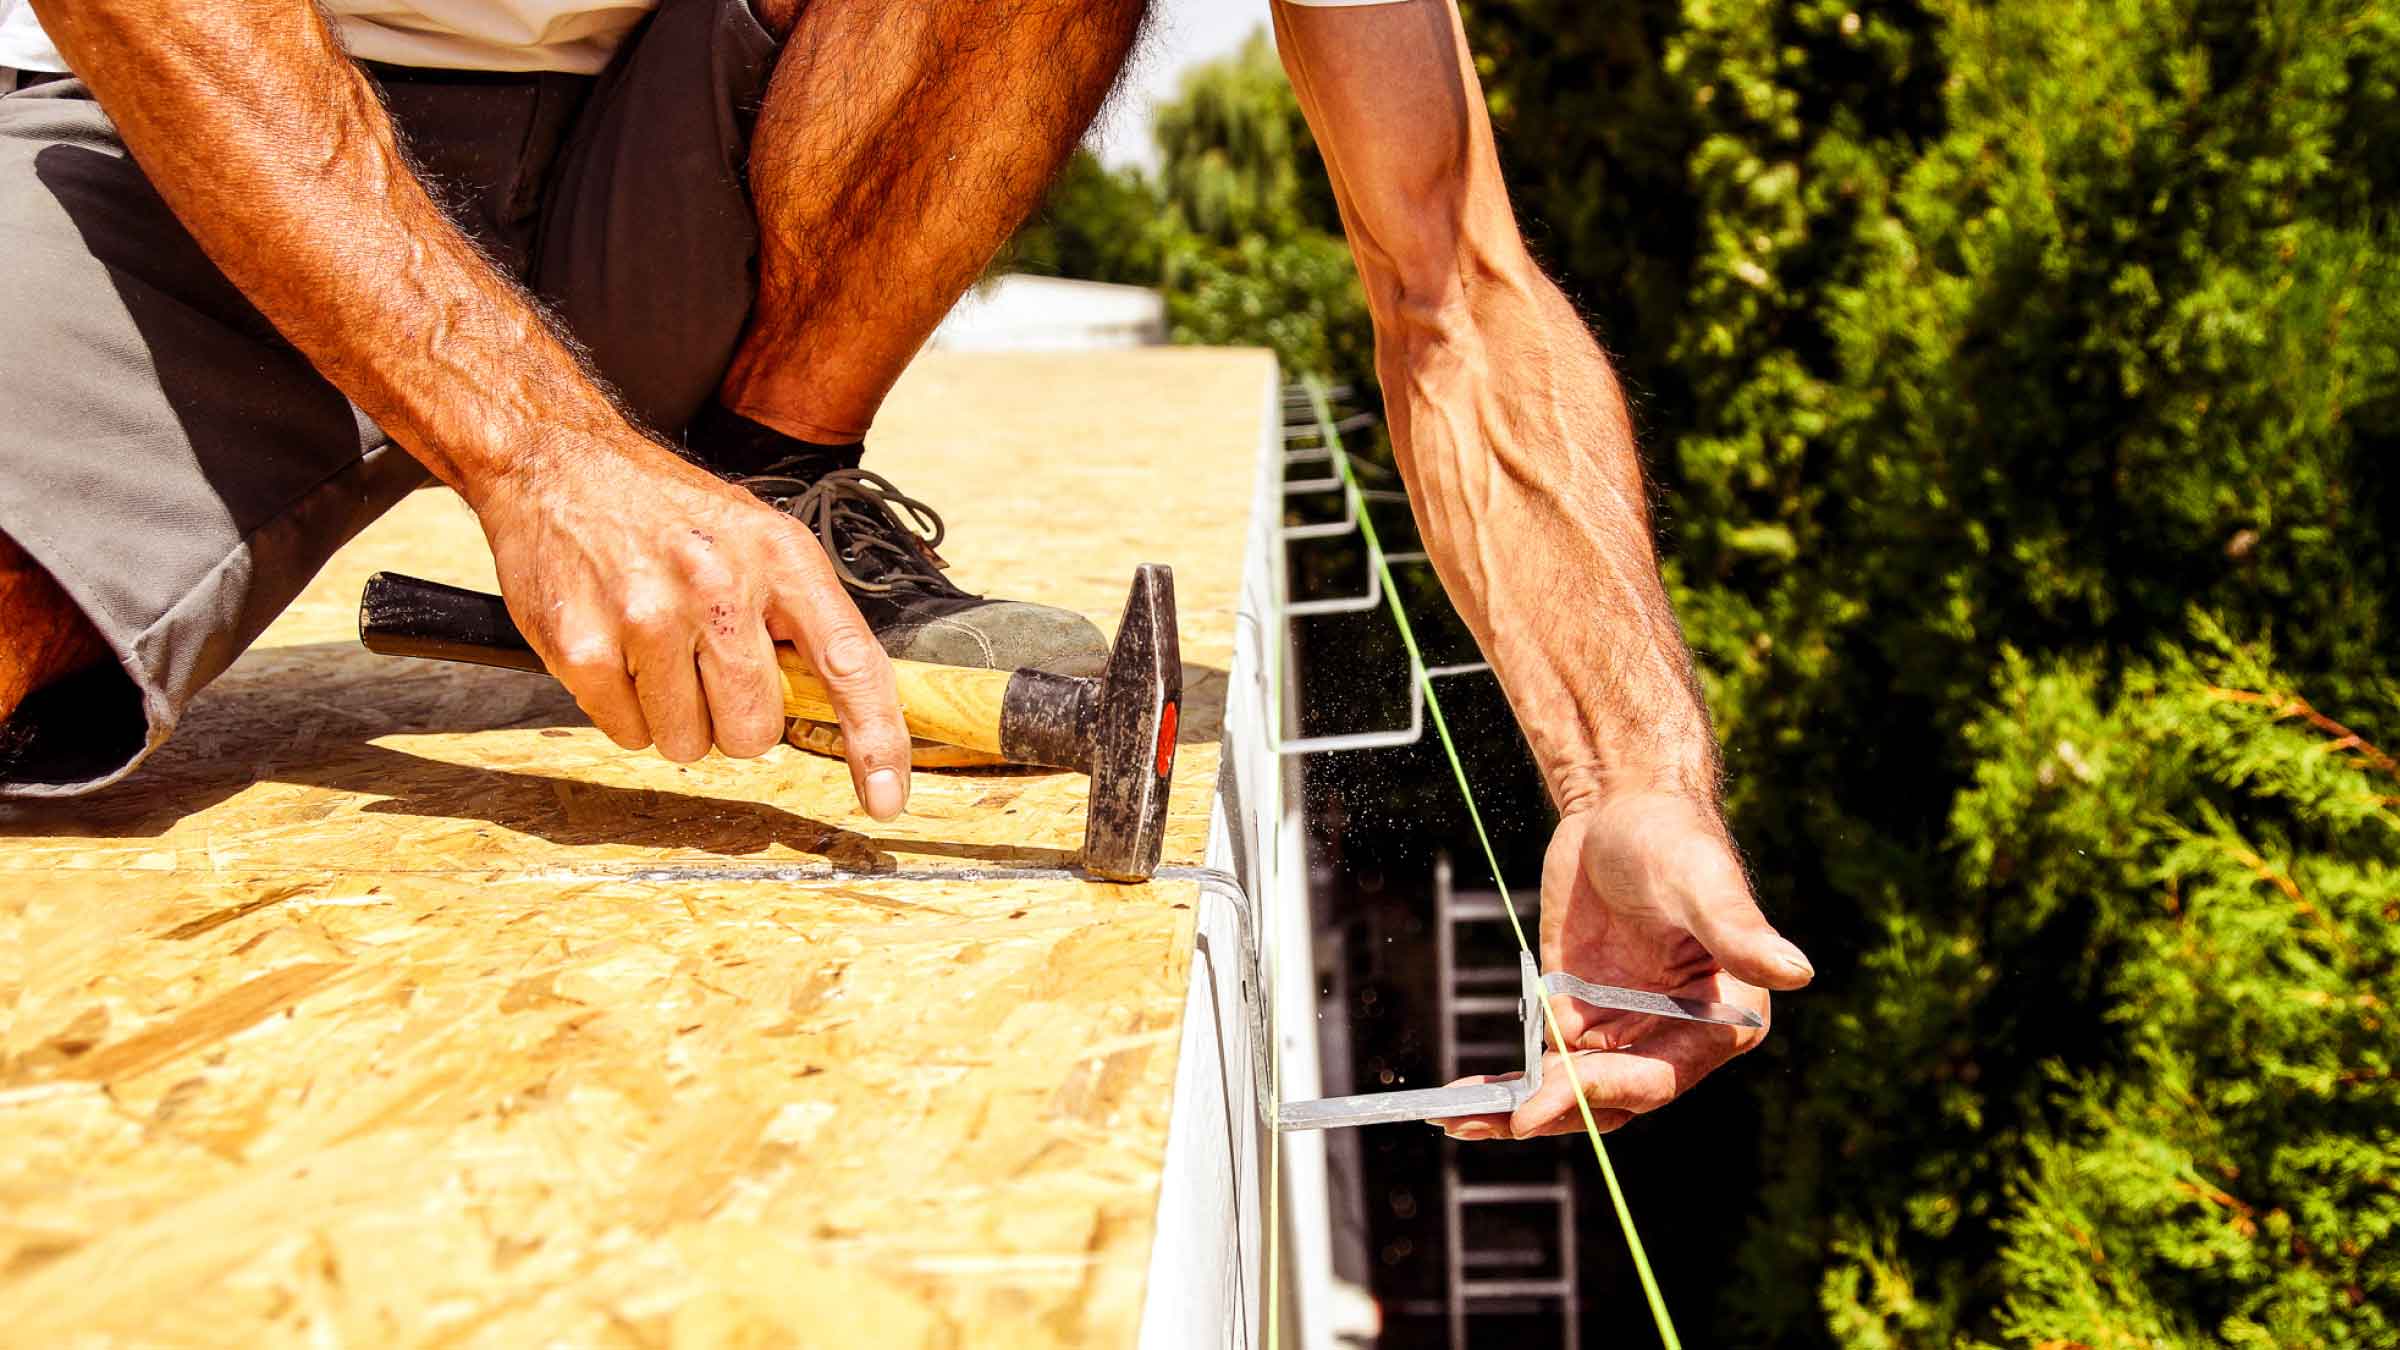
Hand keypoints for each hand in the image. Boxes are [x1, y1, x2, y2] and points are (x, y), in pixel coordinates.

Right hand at [470, 432, 911, 818]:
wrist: (556, 462)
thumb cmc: (670, 512)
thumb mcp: (759, 538)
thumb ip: (802, 617)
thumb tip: (843, 710)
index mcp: (781, 557)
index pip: (850, 664)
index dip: (876, 741)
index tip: (886, 801)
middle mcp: (719, 584)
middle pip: (755, 731)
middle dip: (734, 721)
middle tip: (705, 666)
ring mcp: (647, 615)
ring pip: (686, 743)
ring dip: (673, 717)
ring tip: (654, 648)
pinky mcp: (582, 646)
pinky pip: (626, 733)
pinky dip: (622, 710)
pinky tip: (614, 650)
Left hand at [1434, 791, 1810, 1139]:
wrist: (1621, 807)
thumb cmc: (1674, 837)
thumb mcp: (1701, 882)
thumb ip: (1738, 932)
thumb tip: (1797, 971)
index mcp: (1723, 1021)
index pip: (1658, 1077)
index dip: (1600, 1092)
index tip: (1541, 1103)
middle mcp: (1674, 1039)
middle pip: (1611, 1099)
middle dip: (1550, 1114)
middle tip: (1486, 1121)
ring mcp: (1622, 1033)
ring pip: (1571, 1095)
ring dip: (1517, 1112)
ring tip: (1457, 1121)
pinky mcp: (1578, 1016)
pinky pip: (1543, 1065)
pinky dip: (1507, 1085)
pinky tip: (1463, 1099)